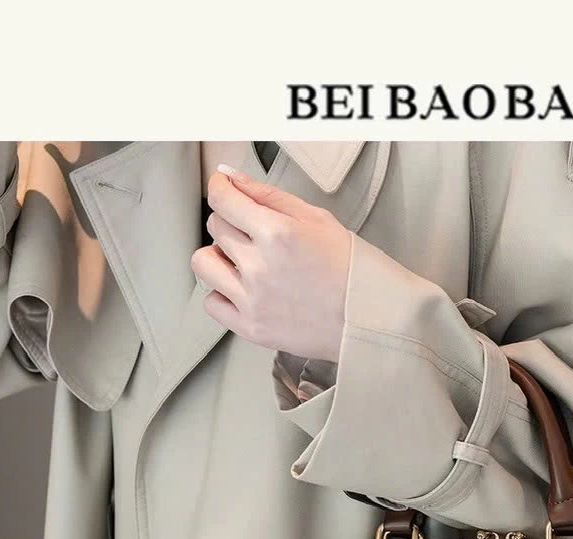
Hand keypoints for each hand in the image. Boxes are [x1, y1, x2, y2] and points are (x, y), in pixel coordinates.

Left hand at [190, 167, 351, 361]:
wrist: (368, 319)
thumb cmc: (349, 268)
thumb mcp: (316, 219)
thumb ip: (268, 196)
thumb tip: (230, 177)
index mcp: (277, 233)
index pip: (222, 198)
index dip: (220, 188)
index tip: (224, 189)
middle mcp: (259, 266)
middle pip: (215, 226)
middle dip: (230, 221)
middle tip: (253, 232)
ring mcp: (253, 300)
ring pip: (203, 263)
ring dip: (218, 256)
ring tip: (242, 261)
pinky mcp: (251, 327)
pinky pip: (211, 302)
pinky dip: (222, 293)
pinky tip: (244, 289)